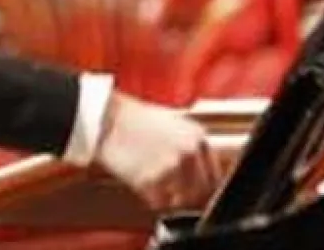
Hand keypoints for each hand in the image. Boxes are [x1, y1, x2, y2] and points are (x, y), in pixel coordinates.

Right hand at [94, 92, 219, 212]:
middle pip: (202, 192)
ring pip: (182, 201)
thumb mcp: (174, 124)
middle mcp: (188, 153)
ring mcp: (171, 168)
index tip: (199, 192)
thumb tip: (202, 171)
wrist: (109, 119)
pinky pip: (160, 203)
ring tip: (160, 189)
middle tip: (177, 194)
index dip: (206, 187)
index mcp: (197, 136)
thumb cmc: (136, 119)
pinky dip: (153, 200)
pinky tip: (146, 186)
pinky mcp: (152, 182)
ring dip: (172, 199)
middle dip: (191, 196)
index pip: (215, 176)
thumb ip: (192, 146)